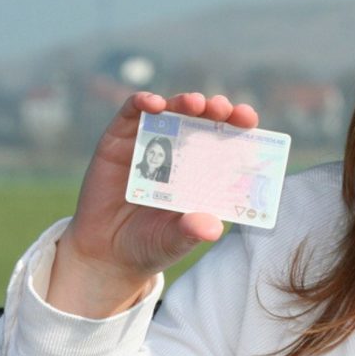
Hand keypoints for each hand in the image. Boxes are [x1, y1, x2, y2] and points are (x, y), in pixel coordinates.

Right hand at [48, 92, 257, 317]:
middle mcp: (180, 151)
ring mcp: (149, 143)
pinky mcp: (118, 141)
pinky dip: (143, 102)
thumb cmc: (150, 244)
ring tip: (195, 104)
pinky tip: (154, 103)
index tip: (248, 120)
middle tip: (223, 109)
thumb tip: (213, 228)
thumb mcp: (175, 240)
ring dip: (184, 102)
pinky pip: (131, 114)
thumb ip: (191, 231)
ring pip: (171, 110)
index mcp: (204, 171)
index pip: (228, 140)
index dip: (238, 125)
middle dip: (215, 109)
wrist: (107, 253)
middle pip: (203, 119)